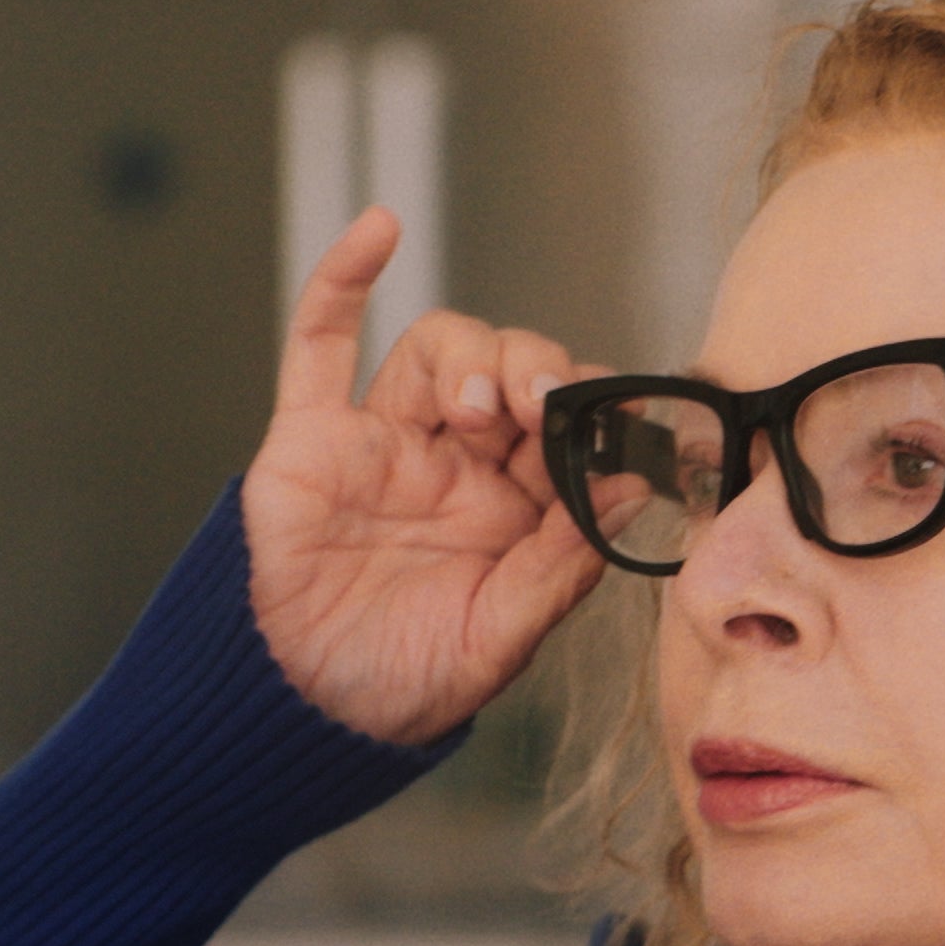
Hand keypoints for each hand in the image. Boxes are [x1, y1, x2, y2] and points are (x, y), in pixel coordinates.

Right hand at [244, 207, 607, 746]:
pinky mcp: (311, 440)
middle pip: (511, 368)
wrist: (313, 715)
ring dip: (471, 356)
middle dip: (537, 370)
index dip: (594, 407)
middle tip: (542, 408)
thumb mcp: (504, 636)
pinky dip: (343, 280)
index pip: (567, 421)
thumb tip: (633, 485)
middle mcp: (454, 461)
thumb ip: (563, 562)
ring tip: (477, 407)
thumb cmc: (410, 682)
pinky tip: (377, 231)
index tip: (618, 421)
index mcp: (513, 504)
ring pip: (439, 349)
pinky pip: (320, 343)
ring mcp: (382, 443)